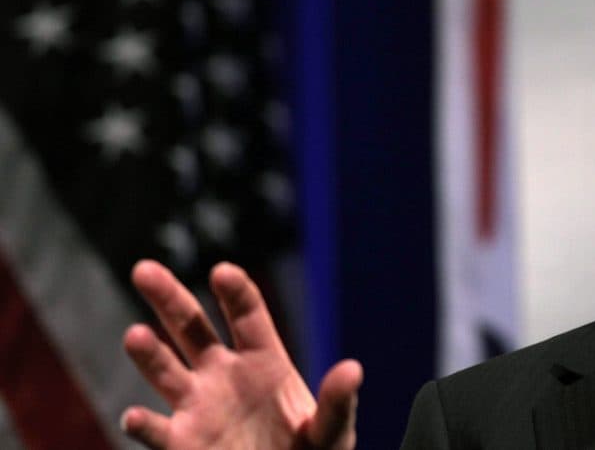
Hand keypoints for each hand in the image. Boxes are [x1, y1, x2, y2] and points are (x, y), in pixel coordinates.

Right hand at [121, 260, 362, 448]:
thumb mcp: (333, 431)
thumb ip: (337, 403)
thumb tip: (352, 370)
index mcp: (264, 360)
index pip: (247, 315)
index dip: (234, 292)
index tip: (222, 272)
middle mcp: (224, 374)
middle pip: (192, 328)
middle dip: (168, 298)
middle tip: (144, 269)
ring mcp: (199, 406)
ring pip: (165, 370)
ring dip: (149, 353)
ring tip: (135, 335)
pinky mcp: (183, 442)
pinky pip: (158, 431)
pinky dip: (144, 425)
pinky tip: (135, 417)